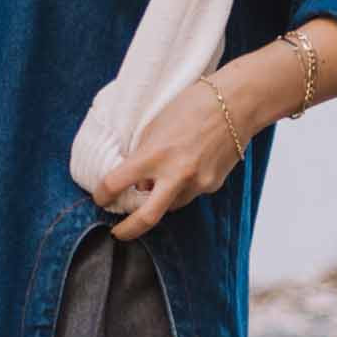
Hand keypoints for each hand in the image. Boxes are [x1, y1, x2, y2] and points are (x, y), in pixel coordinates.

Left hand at [101, 74, 253, 242]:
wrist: (236, 103)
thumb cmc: (193, 105)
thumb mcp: (155, 126)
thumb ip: (143, 156)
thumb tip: (137, 182)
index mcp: (154, 154)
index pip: (116, 183)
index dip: (102, 194)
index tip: (99, 198)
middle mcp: (176, 174)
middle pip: (146, 218)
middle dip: (127, 230)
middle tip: (117, 233)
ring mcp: (197, 183)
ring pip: (170, 206)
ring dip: (160, 200)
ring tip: (161, 180)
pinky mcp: (212, 185)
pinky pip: (189, 194)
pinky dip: (181, 188)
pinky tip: (187, 167)